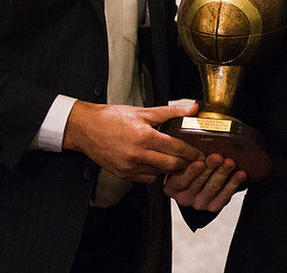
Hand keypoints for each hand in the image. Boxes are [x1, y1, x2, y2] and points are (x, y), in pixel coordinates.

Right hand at [62, 100, 203, 182]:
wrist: (86, 128)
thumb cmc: (112, 118)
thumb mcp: (143, 111)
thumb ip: (170, 112)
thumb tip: (192, 107)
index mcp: (144, 136)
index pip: (176, 148)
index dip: (192, 153)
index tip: (200, 154)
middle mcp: (137, 154)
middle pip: (171, 165)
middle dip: (185, 164)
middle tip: (194, 160)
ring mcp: (130, 167)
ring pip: (160, 173)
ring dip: (170, 169)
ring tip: (177, 161)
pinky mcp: (124, 175)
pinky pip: (147, 178)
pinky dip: (155, 172)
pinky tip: (156, 163)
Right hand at [164, 153, 245, 212]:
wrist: (195, 185)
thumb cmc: (188, 169)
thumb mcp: (182, 162)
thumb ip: (186, 156)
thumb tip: (197, 141)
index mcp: (173, 186)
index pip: (182, 180)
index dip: (192, 171)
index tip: (200, 161)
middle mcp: (185, 197)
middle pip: (199, 182)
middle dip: (210, 168)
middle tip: (217, 157)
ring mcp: (199, 203)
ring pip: (213, 188)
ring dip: (223, 174)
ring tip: (229, 163)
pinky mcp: (213, 206)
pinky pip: (224, 196)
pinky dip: (233, 183)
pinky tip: (240, 174)